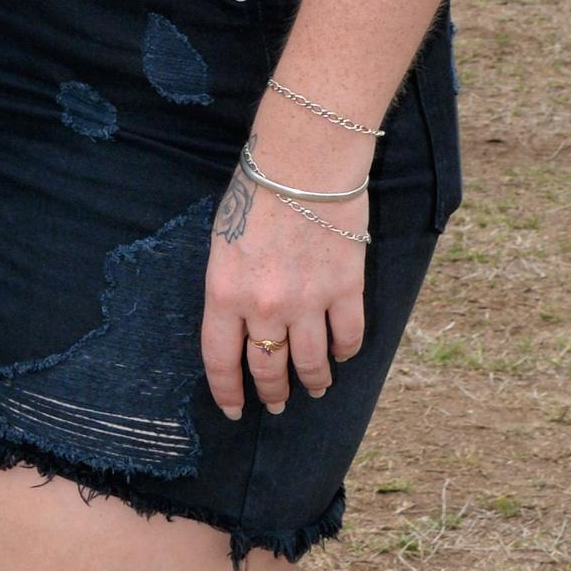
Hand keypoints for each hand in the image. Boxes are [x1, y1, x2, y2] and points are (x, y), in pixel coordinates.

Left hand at [201, 163, 368, 420]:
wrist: (303, 162)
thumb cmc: (256, 193)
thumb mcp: (222, 244)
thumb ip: (230, 288)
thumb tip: (242, 320)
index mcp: (224, 295)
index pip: (221, 362)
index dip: (228, 392)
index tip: (233, 409)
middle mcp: (265, 307)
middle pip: (268, 368)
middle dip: (272, 393)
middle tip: (277, 404)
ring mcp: (309, 302)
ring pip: (311, 362)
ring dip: (314, 381)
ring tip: (315, 388)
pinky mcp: (346, 289)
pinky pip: (349, 336)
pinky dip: (346, 351)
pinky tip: (342, 355)